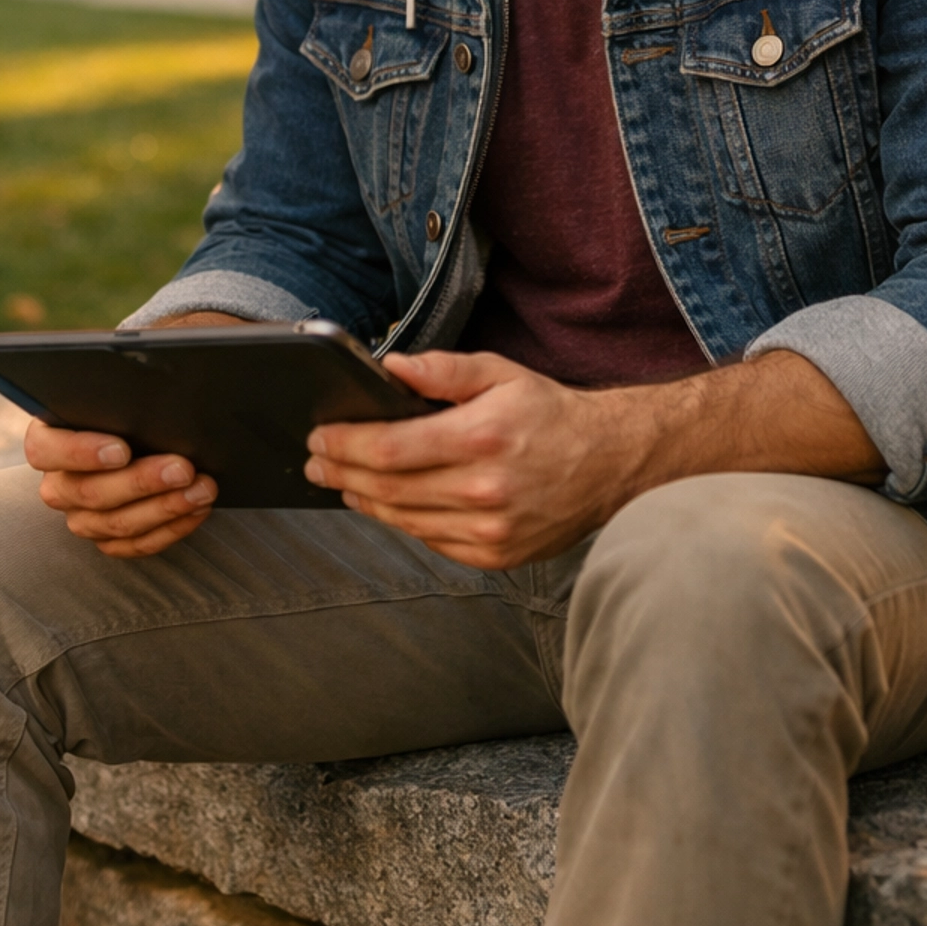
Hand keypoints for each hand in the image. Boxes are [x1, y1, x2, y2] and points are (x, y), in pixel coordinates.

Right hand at [26, 309, 247, 556]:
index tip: (122, 447)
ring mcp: (82, 516)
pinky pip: (137, 545)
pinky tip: (199, 508)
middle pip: (90, 493)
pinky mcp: (109, 539)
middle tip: (183, 466)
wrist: (149, 423)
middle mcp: (59, 483)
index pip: (46, 450)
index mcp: (48, 437)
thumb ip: (127, 379)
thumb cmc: (132, 397)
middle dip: (141, 481)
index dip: (81, 451)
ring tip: (204, 487)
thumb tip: (158, 367)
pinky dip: (172, 528)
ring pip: (116, 524)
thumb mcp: (125, 384)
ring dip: (165, 507)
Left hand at [302, 346, 882, 570]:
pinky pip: (431, 541)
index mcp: (482, 438)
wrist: (611, 464)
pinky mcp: (496, 557)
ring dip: (365, 500)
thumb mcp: (500, 373)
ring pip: (404, 520)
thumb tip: (387, 369)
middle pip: (389, 488)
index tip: (318, 437)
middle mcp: (484, 491)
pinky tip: (384, 504)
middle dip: (343, 473)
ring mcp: (490, 531)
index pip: (391, 449)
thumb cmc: (551, 413)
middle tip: (315, 460)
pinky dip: (402, 522)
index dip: (346, 445)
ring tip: (339, 481)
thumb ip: (442, 371)